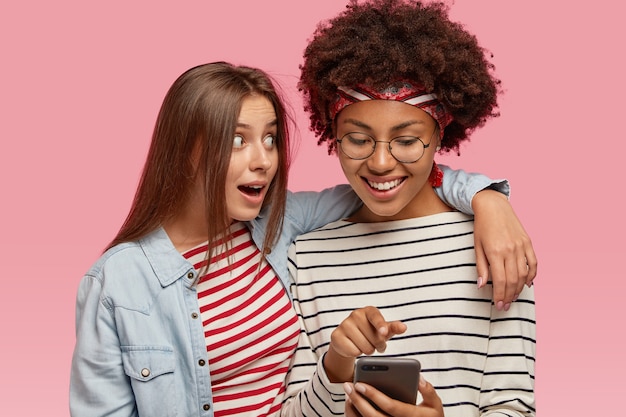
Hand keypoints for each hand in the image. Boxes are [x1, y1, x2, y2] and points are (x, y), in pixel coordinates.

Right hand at [324, 306, 406, 381]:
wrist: (348, 338)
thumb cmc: (370, 331)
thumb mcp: (383, 329)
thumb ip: (393, 328)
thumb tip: (403, 327)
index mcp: (368, 311)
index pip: (376, 317)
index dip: (381, 325)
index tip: (384, 332)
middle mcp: (355, 315)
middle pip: (374, 338)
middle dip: (378, 345)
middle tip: (375, 343)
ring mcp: (344, 324)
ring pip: (364, 347)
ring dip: (368, 350)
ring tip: (365, 345)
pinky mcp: (336, 336)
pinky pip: (353, 351)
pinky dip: (356, 353)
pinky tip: (354, 347)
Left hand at [344, 376, 443, 416]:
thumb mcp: (435, 405)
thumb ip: (428, 391)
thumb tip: (419, 377)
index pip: (390, 406)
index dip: (374, 395)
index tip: (360, 383)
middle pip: (373, 416)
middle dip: (358, 400)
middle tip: (348, 385)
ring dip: (354, 408)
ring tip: (348, 393)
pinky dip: (355, 415)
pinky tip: (352, 404)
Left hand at [472, 190, 537, 309]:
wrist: (493, 206)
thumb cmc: (482, 227)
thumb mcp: (477, 246)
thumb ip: (481, 267)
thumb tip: (481, 286)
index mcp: (496, 252)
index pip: (500, 281)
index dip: (500, 295)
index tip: (499, 305)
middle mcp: (510, 250)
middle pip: (513, 280)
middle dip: (509, 296)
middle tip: (505, 305)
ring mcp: (521, 246)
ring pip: (524, 274)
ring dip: (519, 288)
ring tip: (513, 297)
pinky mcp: (528, 242)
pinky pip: (534, 262)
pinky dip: (532, 275)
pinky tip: (527, 284)